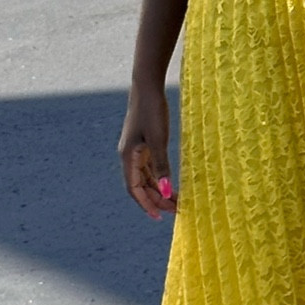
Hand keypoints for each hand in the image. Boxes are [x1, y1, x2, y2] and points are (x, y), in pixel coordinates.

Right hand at [119, 82, 177, 218]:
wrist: (147, 86)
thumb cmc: (152, 111)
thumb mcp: (159, 140)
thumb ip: (162, 166)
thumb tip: (166, 191)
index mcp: (128, 157)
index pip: (134, 189)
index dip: (146, 205)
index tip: (160, 218)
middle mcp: (129, 156)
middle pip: (140, 185)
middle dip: (156, 199)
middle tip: (176, 210)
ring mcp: (135, 149)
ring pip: (144, 177)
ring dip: (157, 189)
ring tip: (175, 200)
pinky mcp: (143, 142)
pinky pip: (148, 167)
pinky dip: (158, 177)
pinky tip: (170, 182)